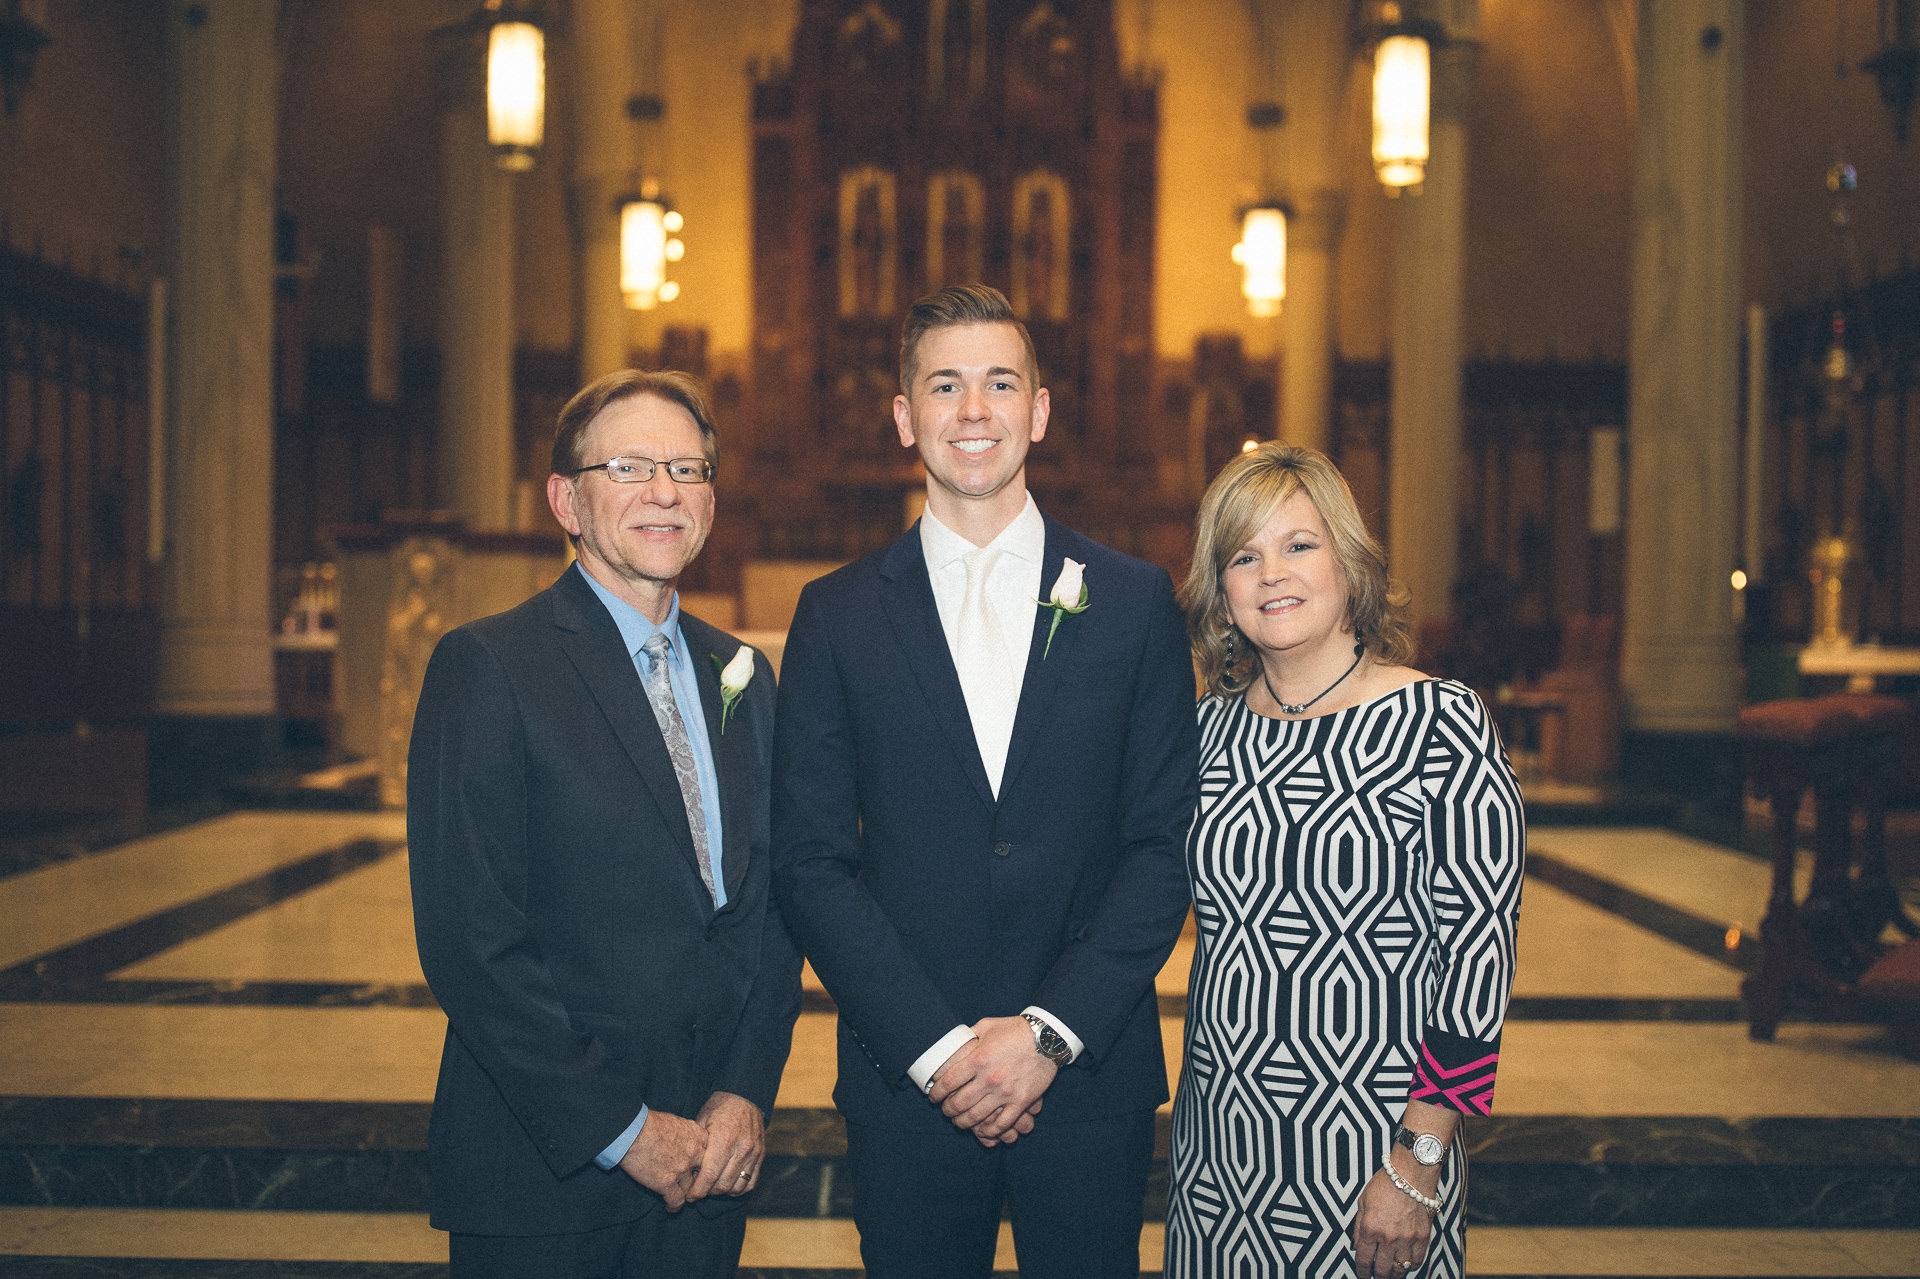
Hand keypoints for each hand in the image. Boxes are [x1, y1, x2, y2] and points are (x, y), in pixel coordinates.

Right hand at [616, 1109, 705, 1210]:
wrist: (631, 1131)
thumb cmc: (649, 1123)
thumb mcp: (677, 1122)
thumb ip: (688, 1134)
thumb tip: (687, 1142)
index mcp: (698, 1136)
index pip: (712, 1154)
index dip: (706, 1163)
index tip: (699, 1168)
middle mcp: (694, 1154)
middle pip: (705, 1174)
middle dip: (700, 1180)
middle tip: (694, 1185)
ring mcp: (682, 1170)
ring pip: (692, 1189)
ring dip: (686, 1194)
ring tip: (682, 1197)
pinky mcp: (667, 1183)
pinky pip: (677, 1201)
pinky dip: (674, 1206)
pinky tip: (670, 1207)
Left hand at [691, 1091, 766, 1199]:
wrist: (744, 1095)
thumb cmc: (718, 1108)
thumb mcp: (701, 1121)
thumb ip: (697, 1147)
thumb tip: (688, 1171)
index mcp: (723, 1140)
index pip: (709, 1176)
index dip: (697, 1191)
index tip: (689, 1196)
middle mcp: (741, 1148)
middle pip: (723, 1185)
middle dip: (708, 1192)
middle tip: (698, 1191)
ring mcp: (753, 1153)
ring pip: (737, 1186)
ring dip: (723, 1192)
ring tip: (712, 1187)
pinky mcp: (760, 1155)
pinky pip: (751, 1182)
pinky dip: (739, 1188)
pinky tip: (728, 1184)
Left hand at [927, 1016, 1057, 1141]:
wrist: (1047, 1038)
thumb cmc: (1016, 1030)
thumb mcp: (987, 1026)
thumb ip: (970, 1036)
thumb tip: (955, 1041)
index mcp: (978, 1059)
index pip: (949, 1082)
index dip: (937, 1093)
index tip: (933, 1097)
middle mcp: (989, 1078)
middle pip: (959, 1103)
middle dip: (948, 1110)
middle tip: (945, 1111)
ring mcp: (1005, 1092)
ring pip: (977, 1116)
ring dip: (963, 1123)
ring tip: (959, 1122)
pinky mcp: (1021, 1101)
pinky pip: (1002, 1124)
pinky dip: (989, 1131)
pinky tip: (983, 1130)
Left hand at [1351, 1152, 1437, 1276]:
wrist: (1411, 1174)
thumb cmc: (1385, 1184)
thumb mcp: (1362, 1202)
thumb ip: (1358, 1226)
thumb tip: (1356, 1245)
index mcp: (1370, 1228)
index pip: (1363, 1259)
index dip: (1362, 1271)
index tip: (1363, 1274)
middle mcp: (1388, 1237)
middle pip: (1382, 1269)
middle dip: (1378, 1275)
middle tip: (1377, 1275)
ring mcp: (1407, 1239)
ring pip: (1400, 1268)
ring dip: (1394, 1274)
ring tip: (1390, 1273)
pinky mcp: (1422, 1237)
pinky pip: (1416, 1261)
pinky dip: (1410, 1266)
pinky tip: (1406, 1264)